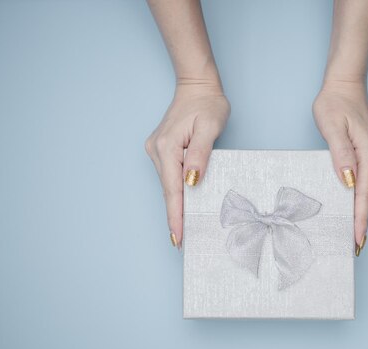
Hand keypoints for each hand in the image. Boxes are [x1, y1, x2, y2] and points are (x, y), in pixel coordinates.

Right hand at [145, 83, 229, 248]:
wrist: (197, 86)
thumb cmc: (207, 103)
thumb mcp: (210, 127)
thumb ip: (201, 155)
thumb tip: (192, 181)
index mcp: (168, 147)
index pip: (173, 189)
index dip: (176, 215)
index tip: (177, 236)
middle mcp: (157, 150)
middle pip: (168, 190)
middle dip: (174, 216)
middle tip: (181, 242)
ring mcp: (157, 150)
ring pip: (168, 184)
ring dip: (175, 205)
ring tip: (183, 228)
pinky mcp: (162, 150)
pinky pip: (169, 176)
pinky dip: (176, 191)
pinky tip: (182, 204)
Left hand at [312, 80, 367, 255]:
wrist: (346, 83)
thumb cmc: (334, 102)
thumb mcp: (331, 126)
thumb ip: (340, 154)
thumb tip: (348, 181)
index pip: (364, 193)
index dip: (360, 218)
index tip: (359, 239)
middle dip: (361, 219)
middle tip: (354, 245)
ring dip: (361, 208)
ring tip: (354, 231)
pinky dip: (362, 194)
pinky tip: (355, 205)